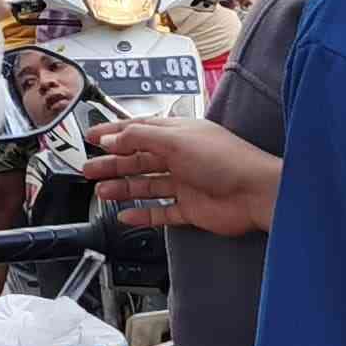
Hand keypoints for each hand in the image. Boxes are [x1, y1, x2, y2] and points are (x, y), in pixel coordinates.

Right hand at [85, 115, 283, 236]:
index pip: (139, 130)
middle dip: (112, 163)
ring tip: (102, 192)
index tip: (91, 137)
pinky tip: (126, 215)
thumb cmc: (226, 160)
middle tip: (89, 170)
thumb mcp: (176, 140)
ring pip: (147, 185)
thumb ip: (140, 138)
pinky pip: (161, 212)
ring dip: (122, 187)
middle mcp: (181, 157)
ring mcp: (186, 184)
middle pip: (139, 160)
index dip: (113, 133)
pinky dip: (142, 214)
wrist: (256, 192)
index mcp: (178, 134)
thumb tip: (112, 139)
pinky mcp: (191, 209)